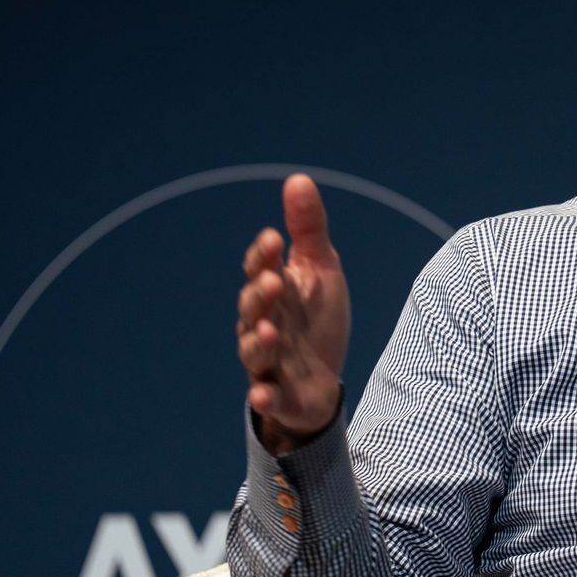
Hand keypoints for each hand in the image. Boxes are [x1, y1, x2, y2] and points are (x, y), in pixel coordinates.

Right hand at [236, 174, 350, 451]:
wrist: (323, 380)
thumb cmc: (316, 321)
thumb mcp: (320, 271)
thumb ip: (309, 229)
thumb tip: (298, 179)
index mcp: (273, 292)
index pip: (260, 269)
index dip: (264, 256)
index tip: (275, 239)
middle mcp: (262, 324)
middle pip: (253, 308)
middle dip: (260, 295)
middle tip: (273, 282)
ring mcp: (268, 362)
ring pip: (254, 351)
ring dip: (259, 342)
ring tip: (270, 332)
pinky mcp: (279, 395)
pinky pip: (266, 397)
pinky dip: (263, 396)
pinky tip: (261, 395)